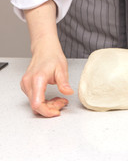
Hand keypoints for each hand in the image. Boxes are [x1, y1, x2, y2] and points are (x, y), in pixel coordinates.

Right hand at [21, 0, 72, 116]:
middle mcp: (28, 83)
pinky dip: (45, 101)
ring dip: (48, 105)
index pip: (37, 103)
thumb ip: (64, 82)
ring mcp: (26, 85)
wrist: (45, 49)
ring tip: (60, 98)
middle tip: (63, 101)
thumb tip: (68, 92)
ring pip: (35, 104)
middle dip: (51, 108)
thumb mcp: (62, 69)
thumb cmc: (52, 57)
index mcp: (37, 79)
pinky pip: (34, 99)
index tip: (58, 111)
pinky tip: (53, 97)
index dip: (47, 111)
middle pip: (36, 106)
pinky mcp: (27, 86)